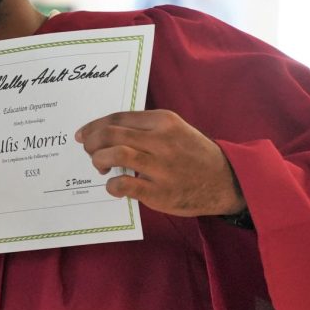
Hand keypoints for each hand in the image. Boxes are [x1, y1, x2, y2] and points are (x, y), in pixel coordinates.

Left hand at [75, 110, 244, 217]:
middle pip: (111, 134)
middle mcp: (161, 140)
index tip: (83, 134)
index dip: (94, 126)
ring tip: (100, 166)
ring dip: (99, 159)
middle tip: (89, 151)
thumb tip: (106, 133)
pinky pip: (124, 184)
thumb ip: (144, 128)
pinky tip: (113, 186)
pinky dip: (112, 185)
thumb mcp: (174, 130)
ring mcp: (161, 166)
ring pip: (116, 154)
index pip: (117, 117)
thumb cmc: (193, 154)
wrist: (225, 181)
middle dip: (92, 142)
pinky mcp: (160, 192)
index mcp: (162, 121)